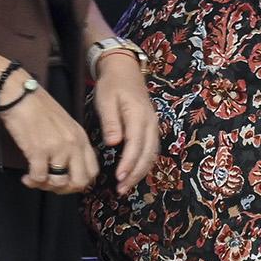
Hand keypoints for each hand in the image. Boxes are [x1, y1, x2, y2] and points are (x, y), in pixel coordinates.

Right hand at [0, 82, 99, 193]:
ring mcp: (58, 148)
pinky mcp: (38, 150)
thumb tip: (69, 169)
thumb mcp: (65, 127)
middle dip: (65, 190)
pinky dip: (32, 181)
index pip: (93, 171)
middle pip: (81, 182)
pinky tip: (26, 177)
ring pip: (60, 183)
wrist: (20, 96)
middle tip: (50, 185)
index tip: (66, 183)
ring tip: (35, 180)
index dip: (81, 183)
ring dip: (46, 186)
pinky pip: (39, 177)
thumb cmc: (40, 110)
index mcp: (82, 139)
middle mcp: (74, 145)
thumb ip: (71, 146)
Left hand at [93, 54, 159, 194]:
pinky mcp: (151, 128)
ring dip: (141, 171)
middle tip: (121, 189)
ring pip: (152, 154)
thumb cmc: (112, 85)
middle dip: (135, 173)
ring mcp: (153, 126)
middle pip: (148, 154)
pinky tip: (133, 172)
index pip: (136, 145)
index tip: (119, 178)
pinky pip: (151, 149)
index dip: (128, 163)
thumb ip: (111, 122)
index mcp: (138, 116)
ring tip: (126, 186)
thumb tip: (114, 144)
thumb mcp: (106, 101)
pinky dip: (144, 164)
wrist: (126, 71)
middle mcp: (150, 123)